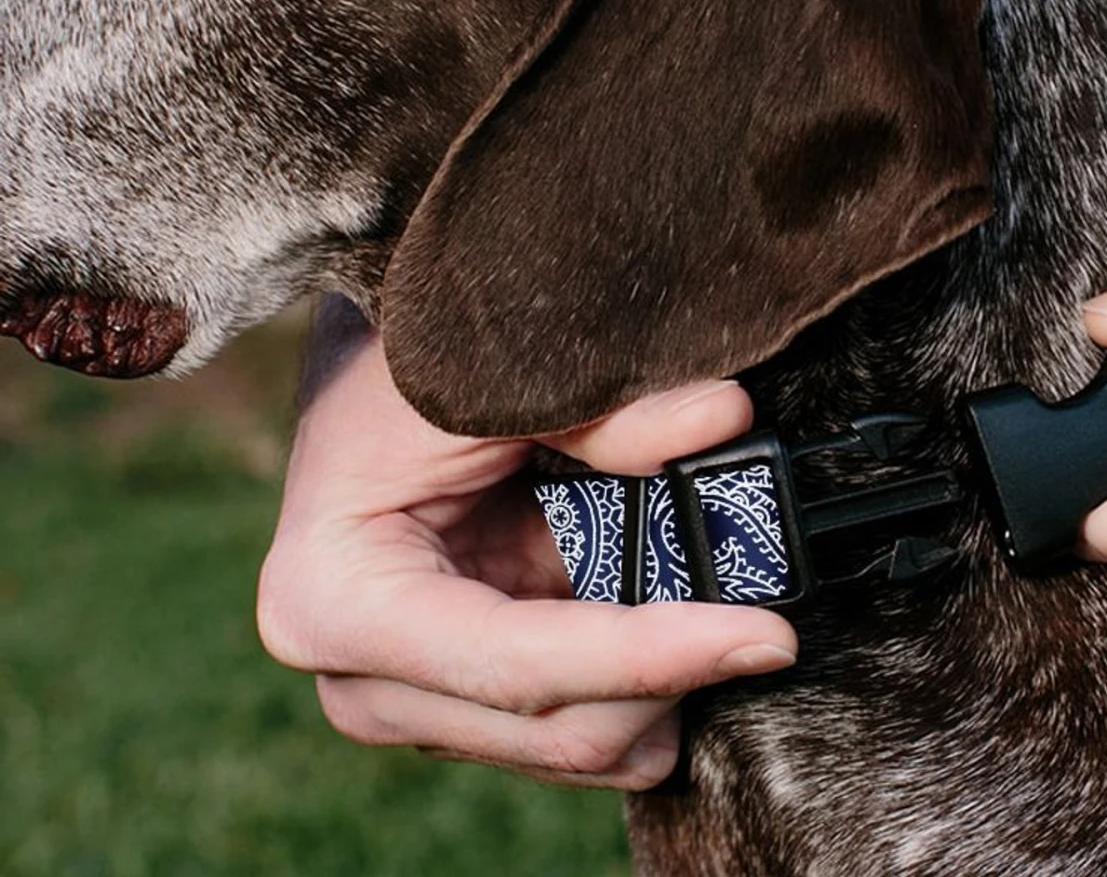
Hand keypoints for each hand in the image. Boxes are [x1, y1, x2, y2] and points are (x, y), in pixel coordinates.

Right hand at [256, 316, 796, 787]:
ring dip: (663, 681)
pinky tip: (674, 608)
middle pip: (557, 725)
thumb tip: (723, 418)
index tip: (764, 637)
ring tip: (711, 591)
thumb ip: (605, 411)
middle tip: (767, 611)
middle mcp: (364, 679)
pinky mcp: (468, 693)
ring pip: (580, 741)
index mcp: (339, 604)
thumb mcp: (491, 377)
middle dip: (672, 676)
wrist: (360, 374)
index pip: (521, 665)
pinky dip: (645, 676)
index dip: (652, 656)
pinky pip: (584, 718)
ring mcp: (417, 698)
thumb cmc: (402, 366)